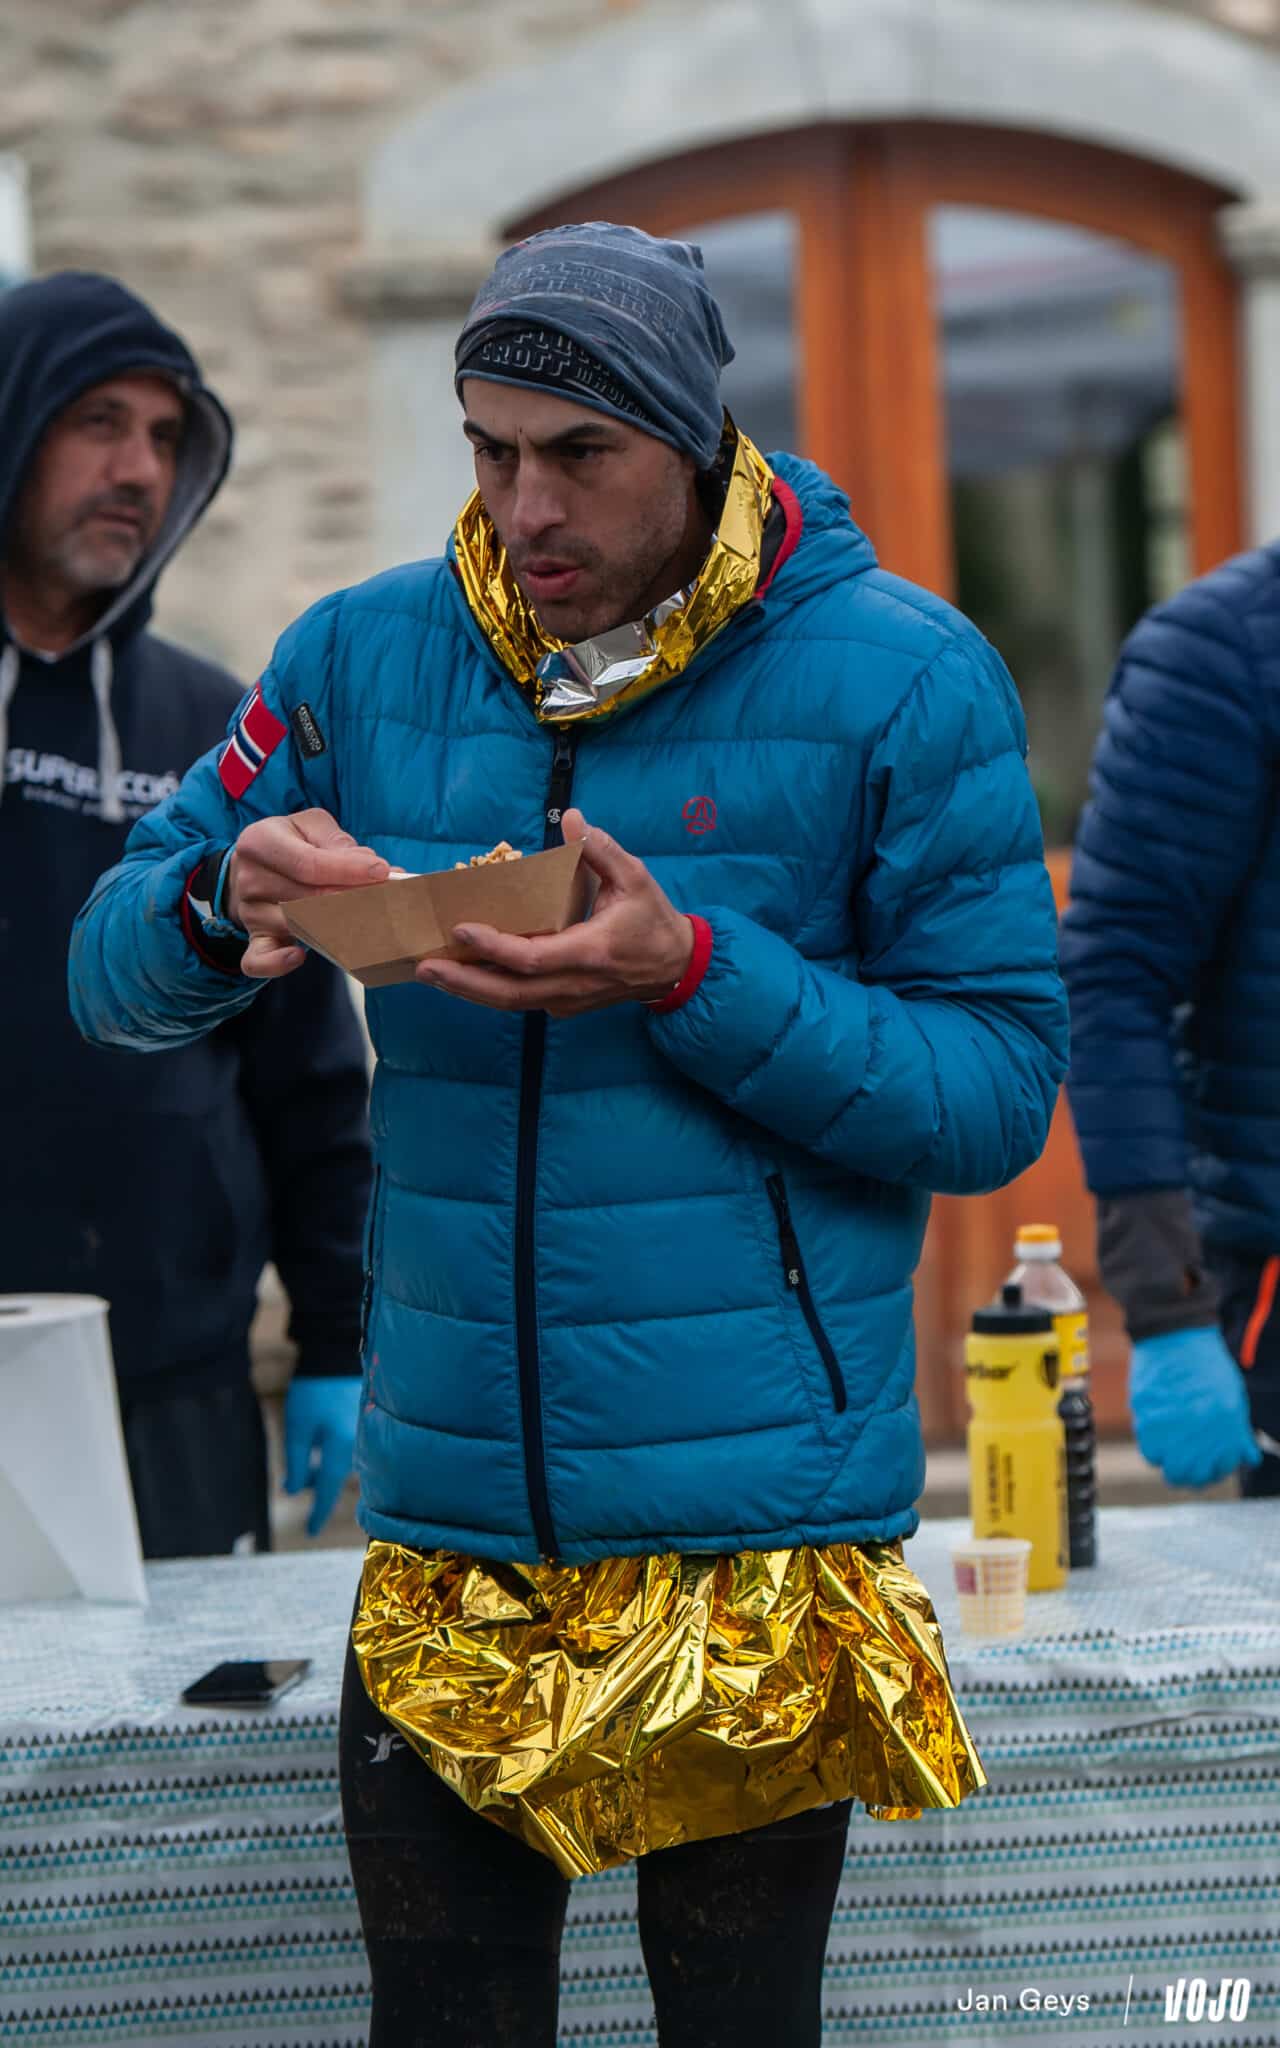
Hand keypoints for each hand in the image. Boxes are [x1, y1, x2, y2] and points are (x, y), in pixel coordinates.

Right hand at [228, 809, 388, 978]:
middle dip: (350, 900)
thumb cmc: (291, 841)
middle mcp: (250, 878)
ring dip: (336, 927)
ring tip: (367, 920)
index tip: (382, 872)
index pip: (308, 864)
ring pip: (296, 927)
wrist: (255, 863)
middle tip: (385, 900)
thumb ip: (338, 842)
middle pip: (306, 898)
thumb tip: (373, 867)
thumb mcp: (311, 826)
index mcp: (260, 842)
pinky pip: (257, 959)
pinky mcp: (255, 936)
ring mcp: (250, 911)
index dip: (348, 870)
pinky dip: (277, 963)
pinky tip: (298, 956)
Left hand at [283, 1375, 362, 1536]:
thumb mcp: (297, 1427)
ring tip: (313, 1473)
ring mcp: (366, 1432)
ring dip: (330, 1472)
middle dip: (322, 1490)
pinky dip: (339, 1456)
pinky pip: (353, 1449)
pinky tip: (328, 1451)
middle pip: (340, 1479)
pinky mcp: (366, 1421)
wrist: (334, 1352)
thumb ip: (298, 1462)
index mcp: (341, 1449)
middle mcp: (359, 1445)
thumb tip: (294, 1491)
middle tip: (305, 1496)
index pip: (329, 1490)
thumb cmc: (313, 1390)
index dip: (318, 1513)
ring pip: (348, 1464)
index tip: (309, 1533)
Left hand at [415, 809, 693, 1015]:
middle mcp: (574, 984)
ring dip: (468, 990)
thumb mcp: (636, 877)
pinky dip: (487, 990)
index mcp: (591, 951)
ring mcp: (567, 1000)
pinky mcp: (562, 1005)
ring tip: (430, 972)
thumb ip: (601, 848)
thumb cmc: (653, 919)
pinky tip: (461, 975)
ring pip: (510, 1002)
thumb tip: (571, 816)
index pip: (534, 957)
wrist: (673, 968)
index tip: (461, 929)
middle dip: (464, 981)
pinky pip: (519, 1000)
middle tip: (423, 965)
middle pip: (510, 992)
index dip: (494, 947)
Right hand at [1129, 1327, 1262, 1487]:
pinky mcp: (1147, 1422)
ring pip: (1166, 1467)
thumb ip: (1238, 1433)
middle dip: (1187, 1474)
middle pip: (1190, 1477)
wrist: (1175, 1335)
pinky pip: (1149, 1450)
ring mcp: (1172, 1430)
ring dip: (1168, 1460)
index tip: (1205, 1465)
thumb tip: (1248, 1459)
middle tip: (1183, 1463)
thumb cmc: (1206, 1365)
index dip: (1212, 1472)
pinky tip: (1158, 1430)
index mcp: (1228, 1429)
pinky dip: (1152, 1445)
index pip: (1218, 1470)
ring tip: (1169, 1442)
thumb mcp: (1233, 1398)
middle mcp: (1202, 1435)